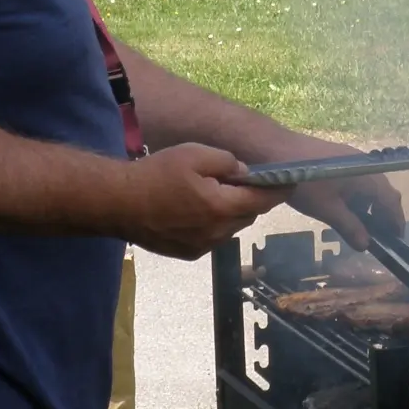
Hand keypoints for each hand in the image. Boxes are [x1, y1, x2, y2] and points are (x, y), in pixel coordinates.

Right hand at [123, 143, 286, 258]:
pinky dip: (215, 225)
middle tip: (243, 181)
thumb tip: (244, 172)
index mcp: (222, 207)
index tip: (291, 181)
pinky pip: (214, 238)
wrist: (117, 203)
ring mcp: (203, 246)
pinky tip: (197, 211)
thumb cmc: (155, 174)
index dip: (279, 190)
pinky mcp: (188, 253)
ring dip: (232, 212)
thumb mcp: (194, 155)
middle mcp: (218, 232)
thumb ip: (226, 162)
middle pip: (248, 214)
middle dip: (252, 198)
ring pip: (231, 228)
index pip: (263, 199)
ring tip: (216, 194)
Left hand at [290, 168, 403, 251]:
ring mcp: (352, 158)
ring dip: (370, 204)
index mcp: (368, 177)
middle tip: (380, 235)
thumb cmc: (306, 182)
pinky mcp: (338, 157)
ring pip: (369, 184)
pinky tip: (345, 205)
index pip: (392, 201)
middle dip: (384, 213)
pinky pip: (358, 178)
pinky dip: (358, 195)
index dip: (396, 221)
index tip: (397, 239)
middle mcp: (365, 164)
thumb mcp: (328, 209)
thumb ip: (349, 227)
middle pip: (383, 191)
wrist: (277, 150)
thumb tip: (366, 245)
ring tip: (361, 224)